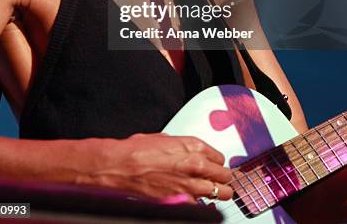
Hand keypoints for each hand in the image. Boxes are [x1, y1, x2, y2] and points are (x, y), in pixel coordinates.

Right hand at [82, 133, 232, 201]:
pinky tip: (192, 199)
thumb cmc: (137, 150)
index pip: (219, 157)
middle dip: (221, 178)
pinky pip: (202, 206)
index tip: (212, 165)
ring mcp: (191, 185)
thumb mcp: (164, 139)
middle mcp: (196, 165)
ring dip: (217, 192)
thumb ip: (182, 147)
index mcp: (193, 146)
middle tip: (216, 180)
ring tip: (212, 192)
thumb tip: (188, 152)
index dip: (215, 162)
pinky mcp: (182, 202)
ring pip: (221, 193)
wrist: (122, 166)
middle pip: (225, 176)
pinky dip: (200, 204)